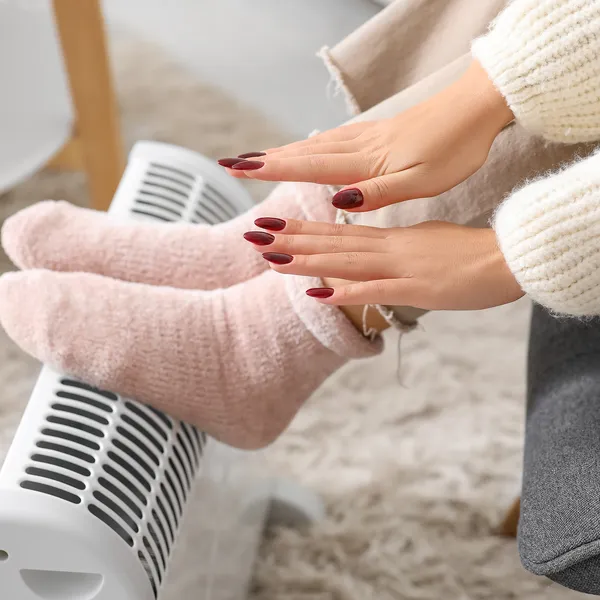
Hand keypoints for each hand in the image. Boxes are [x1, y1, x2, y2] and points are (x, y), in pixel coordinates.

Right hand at [221, 60, 513, 212]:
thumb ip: (378, 192)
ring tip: (258, 158)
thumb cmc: (453, 149)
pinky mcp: (377, 132)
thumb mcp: (421, 181)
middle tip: (232, 162)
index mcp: (366, 161)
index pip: (310, 166)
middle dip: (266, 159)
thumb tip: (338, 199)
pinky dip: (310, 146)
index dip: (273, 169)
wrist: (475, 110)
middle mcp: (360, 145)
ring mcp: (367, 136)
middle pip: (304, 152)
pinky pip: (333, 140)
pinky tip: (307, 149)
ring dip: (283, 152)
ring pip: (315, 144)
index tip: (240, 169)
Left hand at [243, 219, 523, 309]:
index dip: (303, 228)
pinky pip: (377, 290)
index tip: (272, 224)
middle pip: (333, 243)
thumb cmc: (469, 254)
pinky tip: (321, 293)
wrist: (507, 258)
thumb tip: (377, 254)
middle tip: (255, 234)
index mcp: (390, 239)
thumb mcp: (426, 245)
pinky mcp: (417, 288)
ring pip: (346, 262)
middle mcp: (389, 248)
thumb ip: (398, 250)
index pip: (338, 232)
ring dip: (308, 262)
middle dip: (291, 240)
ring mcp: (401, 267)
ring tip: (272, 258)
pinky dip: (348, 292)